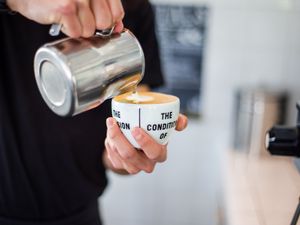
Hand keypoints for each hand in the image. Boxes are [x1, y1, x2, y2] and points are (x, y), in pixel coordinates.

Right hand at [7, 0, 123, 37]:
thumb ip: (105, 9)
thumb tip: (120, 27)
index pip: (116, 13)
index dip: (109, 23)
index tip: (98, 22)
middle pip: (104, 23)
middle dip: (92, 25)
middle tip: (79, 17)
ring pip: (89, 30)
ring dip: (78, 28)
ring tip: (68, 16)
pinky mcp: (65, 8)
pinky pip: (75, 32)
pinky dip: (67, 30)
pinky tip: (60, 19)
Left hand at [103, 114, 187, 174]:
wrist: (138, 140)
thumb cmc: (153, 132)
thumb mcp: (166, 125)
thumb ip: (176, 121)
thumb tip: (182, 122)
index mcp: (159, 154)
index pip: (155, 152)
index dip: (145, 143)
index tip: (135, 129)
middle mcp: (146, 163)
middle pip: (131, 156)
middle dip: (121, 140)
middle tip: (115, 124)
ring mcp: (132, 166)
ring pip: (119, 154)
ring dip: (112, 137)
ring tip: (111, 122)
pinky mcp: (120, 165)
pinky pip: (112, 155)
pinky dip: (110, 141)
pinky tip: (110, 131)